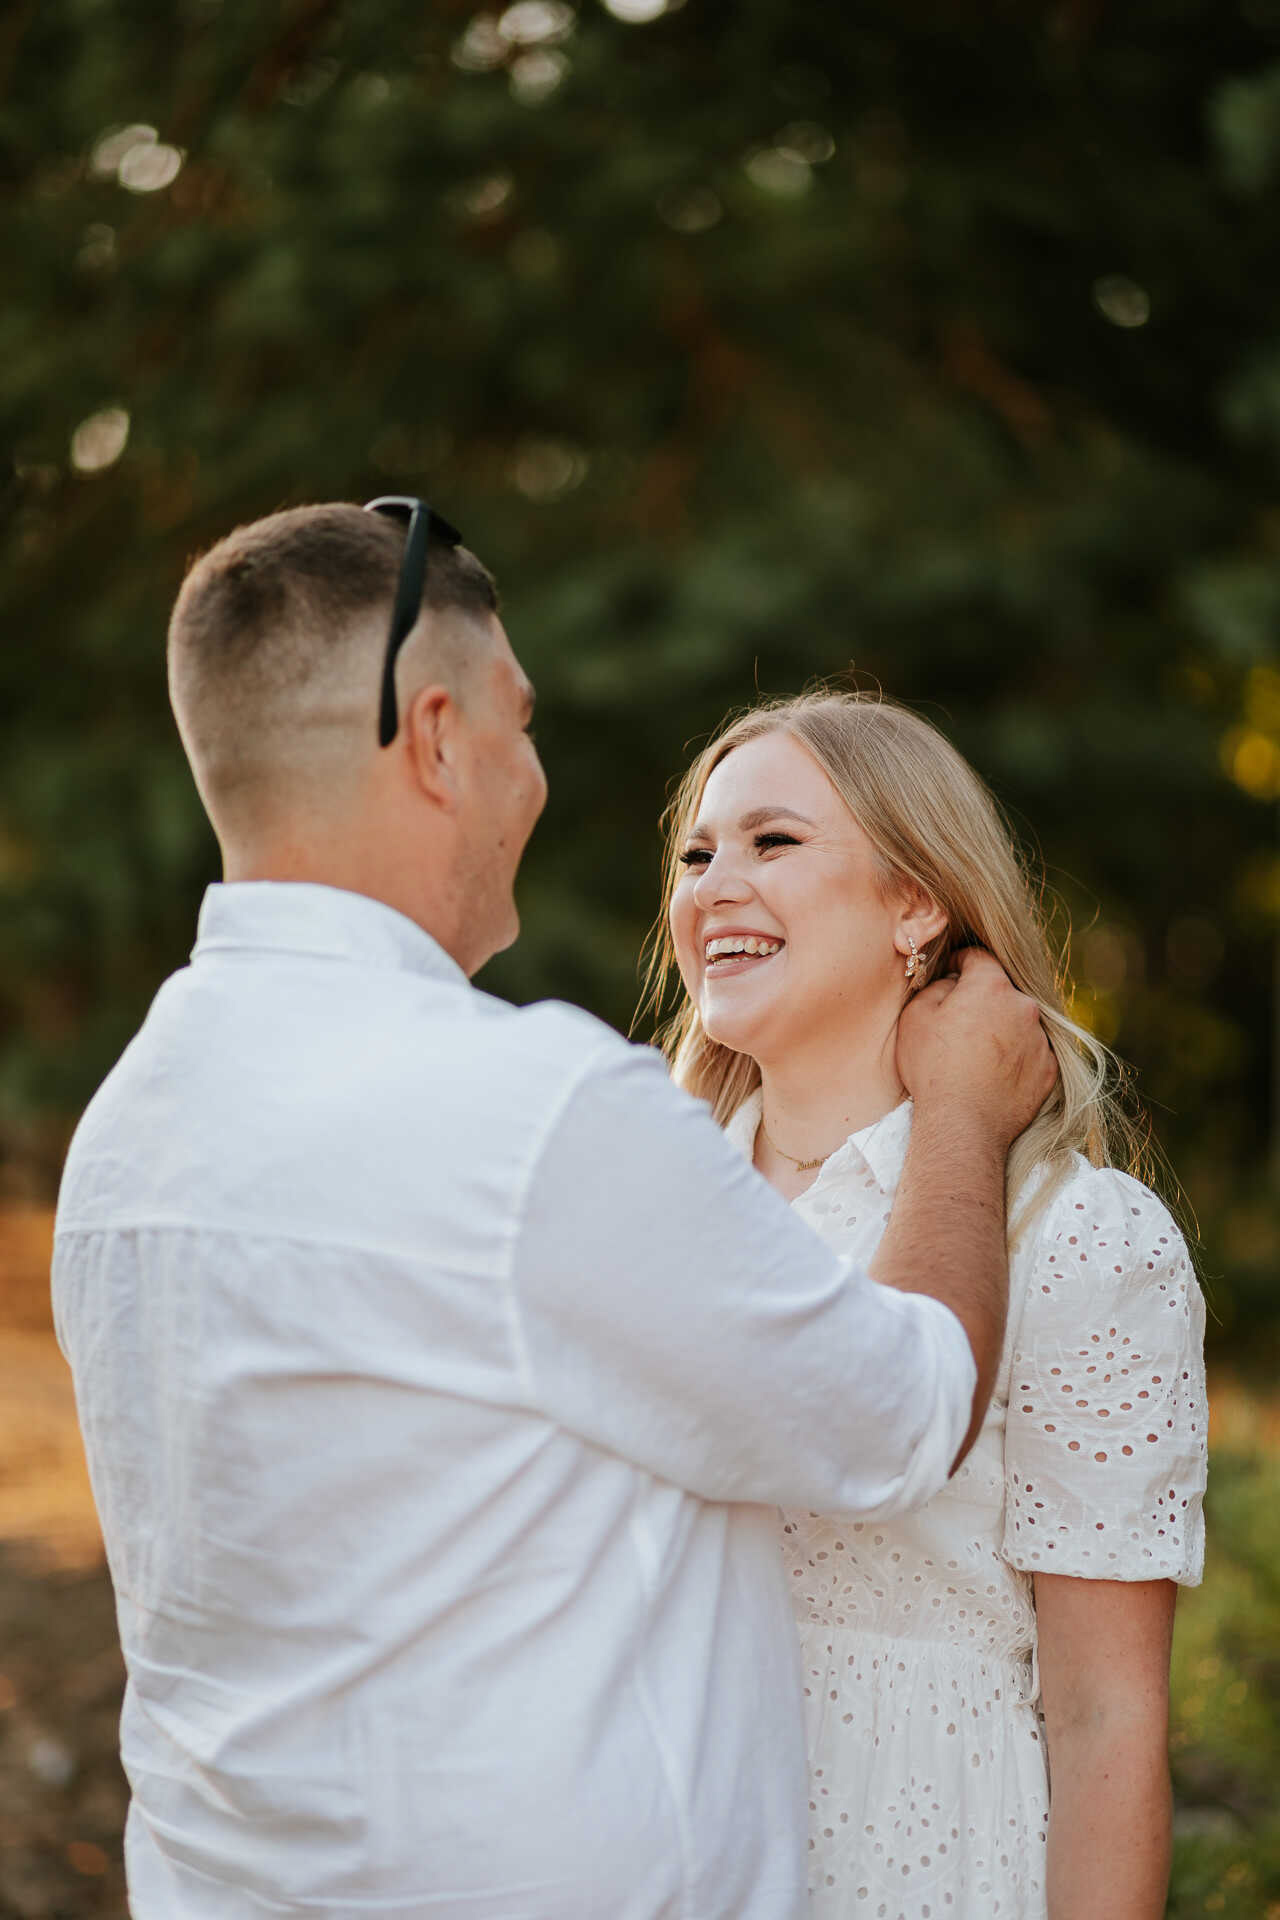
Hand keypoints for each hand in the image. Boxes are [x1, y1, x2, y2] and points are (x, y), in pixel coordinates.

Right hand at [896, 948, 1056, 1149]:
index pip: (979, 958)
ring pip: (1019, 1022)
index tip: (952, 973)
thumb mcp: (916, 1017)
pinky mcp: (1049, 1069)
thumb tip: (953, 981)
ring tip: (977, 1054)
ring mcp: (1040, 1039)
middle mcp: (1024, 1007)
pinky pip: (1031, 1052)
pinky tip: (993, 1074)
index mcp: (991, 987)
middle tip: (960, 1022)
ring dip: (1002, 1028)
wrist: (963, 1125)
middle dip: (983, 999)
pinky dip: (1016, 1056)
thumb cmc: (933, 1069)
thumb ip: (937, 986)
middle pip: (1002, 990)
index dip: (962, 962)